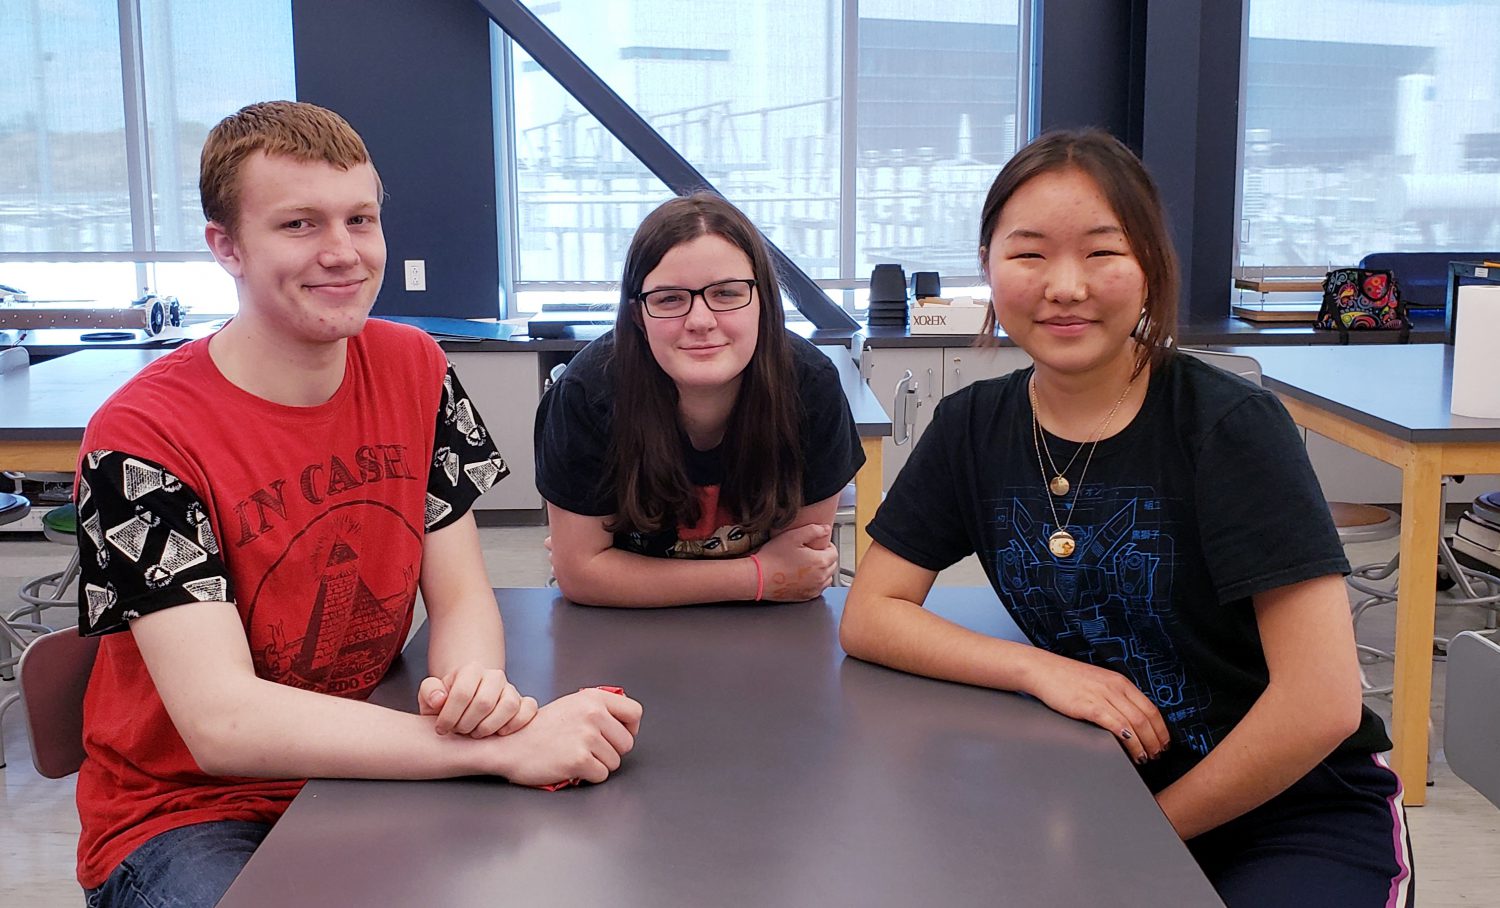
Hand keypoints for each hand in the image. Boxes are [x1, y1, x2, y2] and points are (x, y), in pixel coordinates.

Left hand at [419, 664, 536, 737]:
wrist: (465, 706)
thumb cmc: (447, 704)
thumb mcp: (430, 696)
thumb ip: (429, 692)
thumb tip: (439, 699)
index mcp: (471, 669)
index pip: (462, 693)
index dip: (449, 716)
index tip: (441, 729)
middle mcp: (494, 676)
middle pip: (484, 702)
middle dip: (467, 724)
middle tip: (458, 731)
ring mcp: (511, 689)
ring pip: (509, 706)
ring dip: (489, 727)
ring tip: (476, 733)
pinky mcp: (524, 703)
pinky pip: (529, 710)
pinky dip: (516, 724)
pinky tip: (499, 733)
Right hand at [494, 688, 642, 786]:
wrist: (510, 745)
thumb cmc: (541, 729)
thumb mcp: (572, 705)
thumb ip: (598, 708)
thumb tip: (628, 721)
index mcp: (593, 698)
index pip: (635, 712)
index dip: (630, 728)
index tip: (617, 735)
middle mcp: (593, 713)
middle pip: (627, 743)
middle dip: (611, 751)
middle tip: (588, 750)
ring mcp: (587, 736)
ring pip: (615, 762)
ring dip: (598, 764)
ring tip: (575, 756)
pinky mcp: (580, 759)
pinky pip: (601, 775)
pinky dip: (588, 776)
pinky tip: (570, 766)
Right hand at [754, 523, 837, 601]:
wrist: (759, 577)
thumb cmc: (773, 558)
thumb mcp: (793, 536)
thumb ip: (813, 530)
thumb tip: (826, 529)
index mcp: (820, 562)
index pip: (835, 552)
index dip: (827, 545)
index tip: (817, 544)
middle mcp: (821, 577)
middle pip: (832, 565)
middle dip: (825, 557)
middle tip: (811, 552)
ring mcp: (814, 589)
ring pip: (827, 577)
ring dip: (822, 570)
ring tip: (808, 564)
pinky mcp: (807, 596)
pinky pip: (818, 588)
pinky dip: (815, 582)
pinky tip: (804, 576)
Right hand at [1024, 652, 1170, 764]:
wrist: (1043, 670)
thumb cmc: (1066, 678)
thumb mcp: (1098, 683)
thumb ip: (1115, 697)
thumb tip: (1129, 719)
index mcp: (1120, 682)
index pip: (1151, 708)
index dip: (1161, 729)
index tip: (1163, 742)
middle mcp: (1115, 687)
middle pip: (1146, 718)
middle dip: (1156, 740)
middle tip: (1157, 755)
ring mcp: (1103, 696)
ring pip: (1135, 723)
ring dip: (1144, 745)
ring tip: (1145, 758)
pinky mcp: (1089, 706)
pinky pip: (1117, 726)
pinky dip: (1129, 741)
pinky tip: (1131, 751)